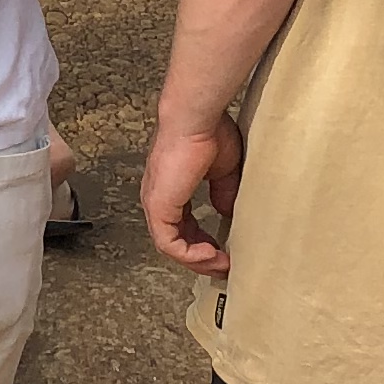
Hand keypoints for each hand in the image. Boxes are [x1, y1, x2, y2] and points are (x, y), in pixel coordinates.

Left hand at [141, 110, 242, 273]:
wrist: (196, 119)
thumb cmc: (208, 133)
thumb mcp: (223, 170)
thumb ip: (223, 193)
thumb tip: (227, 213)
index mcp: (171, 188)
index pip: (182, 225)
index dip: (203, 241)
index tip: (223, 249)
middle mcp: (159, 198)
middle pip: (176, 240)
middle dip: (201, 257)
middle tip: (223, 265)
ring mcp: (156, 204)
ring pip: (171, 247)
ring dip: (198, 260)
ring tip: (221, 265)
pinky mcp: (158, 208)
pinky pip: (170, 244)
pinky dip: (191, 255)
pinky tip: (212, 256)